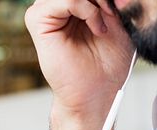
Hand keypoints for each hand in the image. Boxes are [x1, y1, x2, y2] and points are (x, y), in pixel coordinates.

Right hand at [24, 0, 134, 114]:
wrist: (97, 93)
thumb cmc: (108, 64)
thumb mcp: (117, 21)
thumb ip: (109, 2)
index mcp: (74, 5)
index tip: (118, 7)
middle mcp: (57, 5)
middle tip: (114, 11)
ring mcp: (46, 12)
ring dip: (96, 1)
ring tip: (104, 22)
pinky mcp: (38, 21)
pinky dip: (86, 8)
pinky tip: (97, 27)